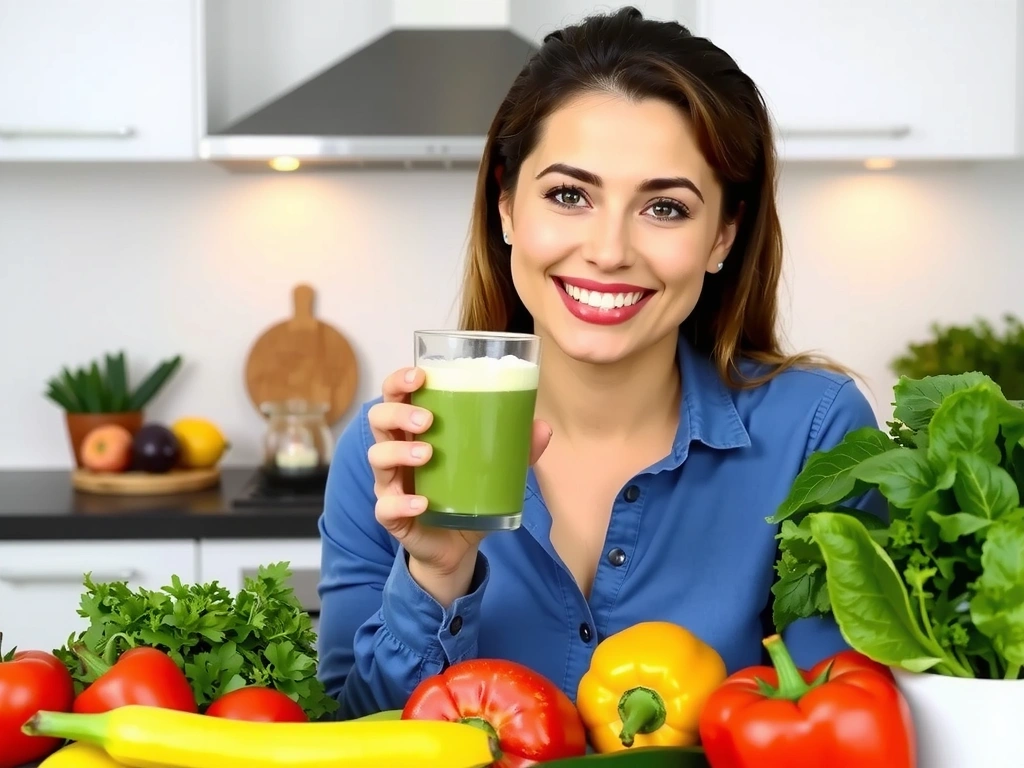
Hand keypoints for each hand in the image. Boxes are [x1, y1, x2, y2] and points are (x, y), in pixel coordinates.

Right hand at [367, 366, 550, 580]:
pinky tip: (422, 503)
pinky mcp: (392, 517)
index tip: (420, 375)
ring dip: (399, 451)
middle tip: (428, 420)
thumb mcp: (493, 469)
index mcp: (415, 431)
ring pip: (377, 458)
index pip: (395, 396)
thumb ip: (516, 448)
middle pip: (379, 420)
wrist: (457, 546)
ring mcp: (391, 485)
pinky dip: (402, 503)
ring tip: (427, 454)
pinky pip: (385, 508)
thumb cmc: (467, 494)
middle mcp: (396, 452)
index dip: (399, 381)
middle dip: (399, 412)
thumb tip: (542, 427)